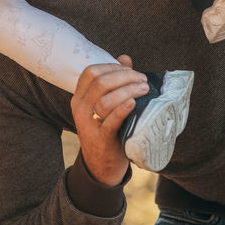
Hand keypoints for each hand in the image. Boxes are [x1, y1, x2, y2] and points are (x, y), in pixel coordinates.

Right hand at [70, 54, 150, 185]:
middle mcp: (80, 109)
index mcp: (80, 97)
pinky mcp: (100, 139)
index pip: (91, 72)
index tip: (130, 70)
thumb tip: (125, 58)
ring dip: (127, 91)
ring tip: (144, 89)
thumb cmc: (107, 129)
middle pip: (99, 83)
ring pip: (105, 100)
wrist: (101, 165)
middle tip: (142, 80)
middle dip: (124, 77)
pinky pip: (110, 121)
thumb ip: (115, 81)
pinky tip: (133, 103)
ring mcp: (88, 124)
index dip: (112, 67)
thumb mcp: (106, 105)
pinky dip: (122, 109)